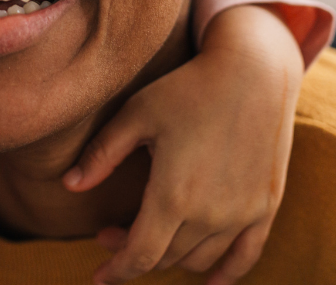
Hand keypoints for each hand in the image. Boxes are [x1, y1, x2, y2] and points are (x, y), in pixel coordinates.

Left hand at [62, 6, 303, 284]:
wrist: (254, 71)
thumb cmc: (187, 88)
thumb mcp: (136, 114)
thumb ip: (101, 154)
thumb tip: (68, 186)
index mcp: (174, 195)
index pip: (140, 255)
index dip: (117, 270)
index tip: (98, 278)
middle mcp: (212, 214)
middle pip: (166, 258)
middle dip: (133, 253)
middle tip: (109, 233)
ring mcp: (244, 213)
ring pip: (200, 261)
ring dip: (171, 258)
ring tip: (150, 235)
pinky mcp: (267, 206)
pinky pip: (245, 257)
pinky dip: (224, 274)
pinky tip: (208, 279)